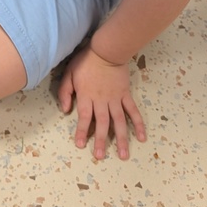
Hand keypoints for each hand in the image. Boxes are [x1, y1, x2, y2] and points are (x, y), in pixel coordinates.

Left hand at [57, 43, 145, 160]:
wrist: (107, 50)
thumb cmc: (86, 61)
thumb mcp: (69, 73)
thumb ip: (65, 92)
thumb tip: (66, 110)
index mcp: (87, 96)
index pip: (84, 118)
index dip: (82, 132)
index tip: (81, 145)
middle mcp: (102, 101)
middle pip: (102, 123)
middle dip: (100, 140)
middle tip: (100, 156)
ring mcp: (116, 99)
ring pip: (119, 121)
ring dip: (121, 139)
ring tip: (124, 155)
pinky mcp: (126, 95)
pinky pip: (133, 111)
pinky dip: (138, 124)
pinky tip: (142, 137)